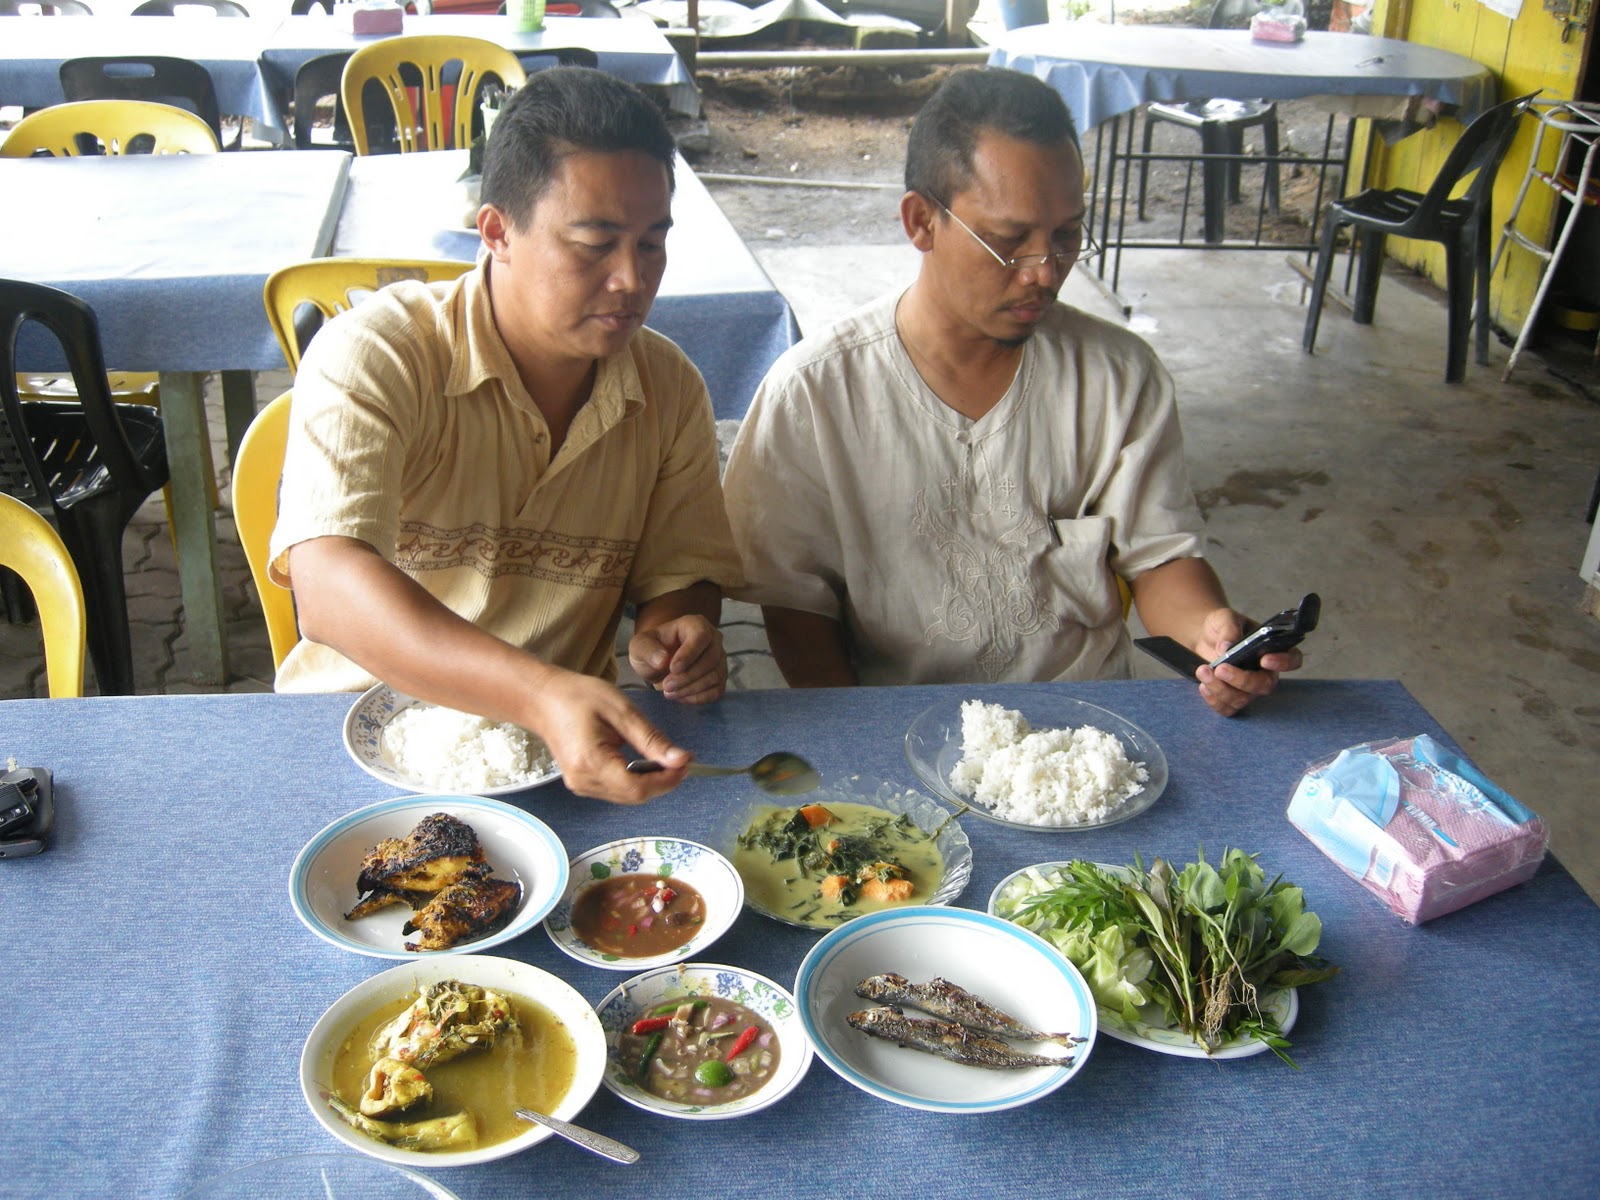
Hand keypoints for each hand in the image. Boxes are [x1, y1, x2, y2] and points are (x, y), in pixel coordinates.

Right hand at [521, 669, 690, 803]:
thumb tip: (680, 760)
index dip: (667, 781)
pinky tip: (644, 763)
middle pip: (634, 796)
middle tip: (681, 759)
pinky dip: (635, 780)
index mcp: (591, 762)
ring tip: (665, 759)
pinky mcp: (581, 783)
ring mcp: (580, 785)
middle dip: (663, 782)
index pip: (637, 788)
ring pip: (626, 796)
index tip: (686, 763)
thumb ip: (651, 739)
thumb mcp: (621, 711)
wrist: (543, 699)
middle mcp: (584, 781)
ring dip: (650, 782)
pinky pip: (616, 790)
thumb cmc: (578, 697)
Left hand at [628, 614, 727, 703]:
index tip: (672, 669)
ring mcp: (719, 659)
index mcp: (695, 624)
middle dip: (688, 676)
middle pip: (711, 658)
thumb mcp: (640, 646)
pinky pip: (716, 691)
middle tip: (666, 686)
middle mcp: (713, 639)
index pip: (701, 636)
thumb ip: (647, 649)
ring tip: (669, 692)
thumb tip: (662, 660)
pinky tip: (681, 696)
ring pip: (715, 676)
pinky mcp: (720, 678)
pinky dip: (698, 697)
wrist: (659, 664)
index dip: (689, 654)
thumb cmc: (652, 650)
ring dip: (691, 688)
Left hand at [1191, 608, 1302, 716]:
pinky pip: (1228, 708)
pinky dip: (1214, 700)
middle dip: (1242, 680)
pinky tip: (1203, 686)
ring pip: (1243, 699)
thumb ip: (1229, 630)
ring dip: (1221, 689)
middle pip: (1264, 685)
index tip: (1264, 659)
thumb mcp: (1225, 619)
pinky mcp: (1232, 698)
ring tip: (1203, 671)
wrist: (1204, 637)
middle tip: (1220, 668)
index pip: (1292, 659)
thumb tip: (1226, 648)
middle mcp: (1265, 672)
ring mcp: (1249, 689)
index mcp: (1272, 649)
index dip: (1284, 663)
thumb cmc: (1221, 626)